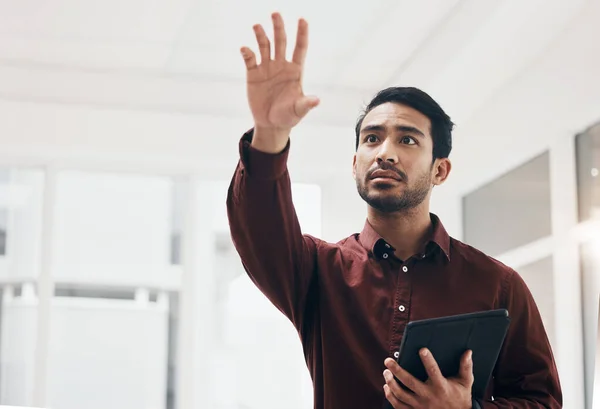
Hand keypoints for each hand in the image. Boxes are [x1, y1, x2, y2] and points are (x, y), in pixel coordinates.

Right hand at [240, 13, 319, 152]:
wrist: (271, 124)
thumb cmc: (288, 116)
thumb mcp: (298, 110)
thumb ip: (306, 104)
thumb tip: (317, 100)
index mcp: (295, 71)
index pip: (300, 48)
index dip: (301, 34)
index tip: (303, 20)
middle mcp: (281, 65)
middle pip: (281, 42)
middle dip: (279, 28)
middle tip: (275, 13)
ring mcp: (267, 68)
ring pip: (264, 46)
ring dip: (261, 35)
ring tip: (257, 26)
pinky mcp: (253, 74)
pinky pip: (250, 59)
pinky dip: (247, 53)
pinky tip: (245, 49)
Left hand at [383, 349, 473, 408]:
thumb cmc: (461, 399)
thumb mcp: (466, 384)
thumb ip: (466, 367)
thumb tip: (468, 352)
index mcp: (441, 387)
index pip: (434, 371)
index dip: (428, 360)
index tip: (422, 349)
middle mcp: (429, 396)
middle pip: (410, 382)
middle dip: (397, 371)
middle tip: (388, 360)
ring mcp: (420, 406)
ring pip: (400, 394)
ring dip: (391, 382)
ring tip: (386, 371)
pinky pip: (398, 405)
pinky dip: (390, 396)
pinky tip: (387, 386)